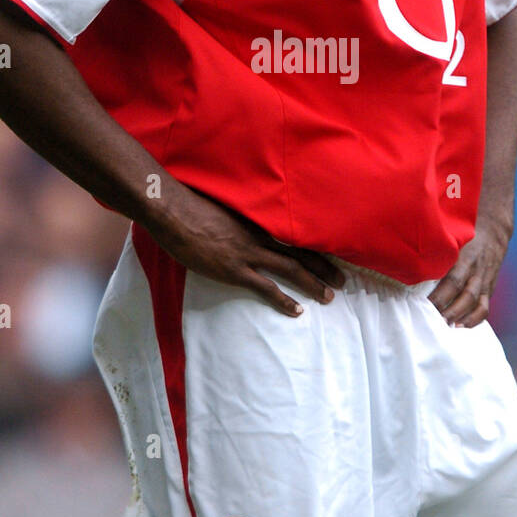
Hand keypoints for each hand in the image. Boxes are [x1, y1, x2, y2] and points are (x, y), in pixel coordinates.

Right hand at [145, 177, 344, 317]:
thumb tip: (239, 222)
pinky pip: (266, 288)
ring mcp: (249, 253)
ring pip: (292, 268)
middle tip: (342, 280)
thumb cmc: (191, 206)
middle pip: (301, 252)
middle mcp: (260, 236)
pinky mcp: (235, 270)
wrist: (173, 212)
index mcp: (257, 221)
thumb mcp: (221, 207)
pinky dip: (285, 300)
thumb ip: (236, 217)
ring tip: (329, 297)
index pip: (294, 233)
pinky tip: (298, 311)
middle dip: (324, 267)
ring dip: (313, 284)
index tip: (331, 254)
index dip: (314, 246)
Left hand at [428, 217, 511, 326]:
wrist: (493, 233)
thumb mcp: (451, 239)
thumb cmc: (463, 237)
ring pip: (477, 304)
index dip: (440, 295)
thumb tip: (409, 263)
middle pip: (466, 295)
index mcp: (465, 258)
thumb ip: (437, 252)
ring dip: (461, 316)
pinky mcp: (489, 289)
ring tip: (447, 326)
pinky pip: (485, 308)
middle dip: (450, 310)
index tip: (424, 305)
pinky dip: (475, 320)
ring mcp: (484, 282)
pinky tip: (461, 326)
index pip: (453, 280)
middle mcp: (476, 271)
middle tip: (434, 320)